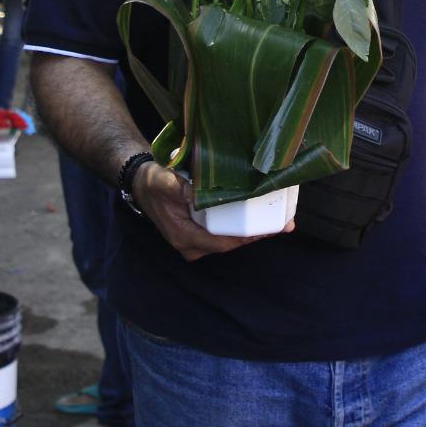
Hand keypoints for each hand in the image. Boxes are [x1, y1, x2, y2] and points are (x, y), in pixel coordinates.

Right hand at [131, 162, 288, 261]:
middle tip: (283, 225)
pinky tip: (260, 215)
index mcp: (184, 236)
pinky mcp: (201, 231)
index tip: (266, 229)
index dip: (245, 238)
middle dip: (256, 235)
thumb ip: (179, 189)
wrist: (142, 183)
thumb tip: (196, 193)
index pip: (221, 242)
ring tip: (279, 221)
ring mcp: (197, 239)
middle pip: (230, 243)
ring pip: (229, 239)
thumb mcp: (164, 182)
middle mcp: (192, 244)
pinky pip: (225, 232)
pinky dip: (243, 225)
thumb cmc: (154, 182)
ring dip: (253, 231)